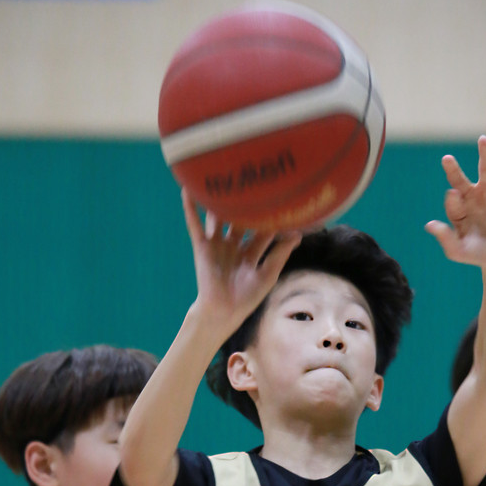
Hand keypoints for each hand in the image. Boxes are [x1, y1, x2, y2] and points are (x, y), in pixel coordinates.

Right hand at [182, 190, 301, 339]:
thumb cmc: (246, 299)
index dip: (272, 214)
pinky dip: (191, 207)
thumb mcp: (267, 275)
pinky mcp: (202, 246)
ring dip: (220, 198)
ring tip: (223, 173)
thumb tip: (297, 234)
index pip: (264, 227)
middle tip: (256, 176)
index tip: (284, 196)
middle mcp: (234, 243)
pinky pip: (195, 224)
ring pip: (219, 216)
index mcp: (251, 250)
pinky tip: (188, 189)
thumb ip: (279, 254)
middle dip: (248, 200)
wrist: (222, 312)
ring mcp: (217, 243)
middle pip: (242, 217)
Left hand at [425, 135, 485, 267]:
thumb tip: (429, 225)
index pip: (452, 200)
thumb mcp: (458, 250)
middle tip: (446, 159)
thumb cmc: (477, 255)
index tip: (456, 200)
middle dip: (453, 170)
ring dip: (484, 155)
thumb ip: (445, 238)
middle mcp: (472, 199)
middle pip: (460, 180)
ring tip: (482, 139)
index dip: (453, 202)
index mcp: (457, 210)